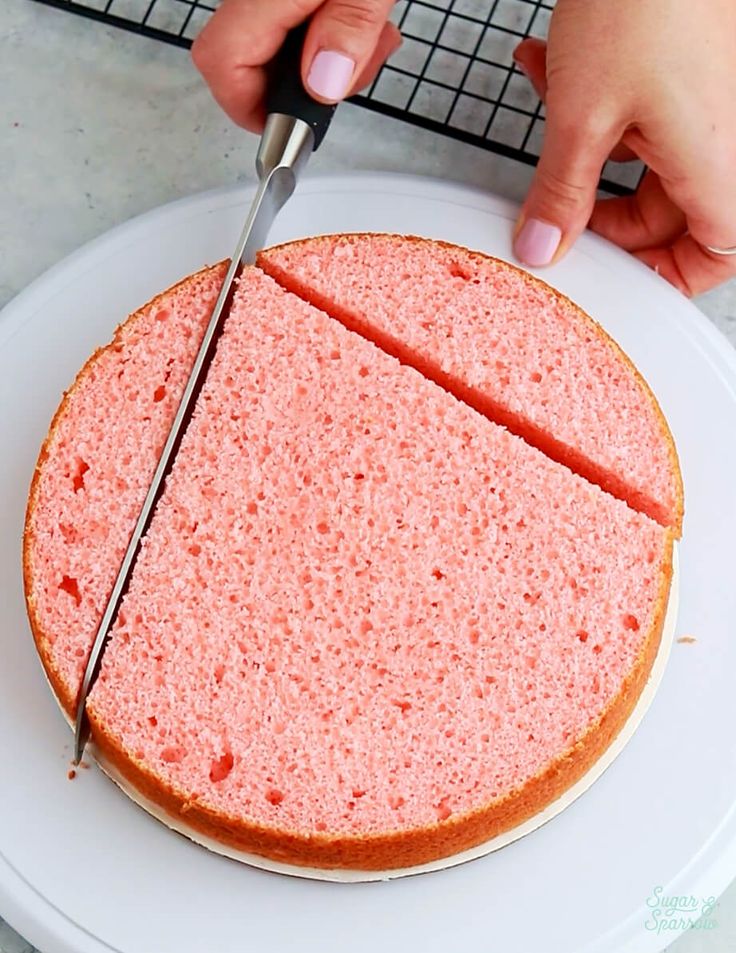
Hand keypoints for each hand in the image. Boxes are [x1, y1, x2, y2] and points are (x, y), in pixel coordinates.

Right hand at [192, 0, 400, 132]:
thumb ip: (349, 25)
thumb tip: (323, 83)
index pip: (222, 65)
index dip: (251, 109)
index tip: (293, 126)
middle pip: (244, 60)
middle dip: (298, 88)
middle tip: (347, 75)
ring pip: (275, 43)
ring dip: (321, 62)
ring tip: (368, 40)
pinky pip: (295, 19)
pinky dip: (329, 33)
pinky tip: (362, 19)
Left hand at [512, 0, 735, 295]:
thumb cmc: (643, 0)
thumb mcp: (584, 115)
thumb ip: (562, 192)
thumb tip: (543, 246)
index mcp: (720, 164)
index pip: (715, 255)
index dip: (668, 277)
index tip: (617, 280)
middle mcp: (724, 140)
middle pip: (672, 217)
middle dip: (603, 214)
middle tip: (557, 213)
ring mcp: (709, 107)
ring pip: (647, 167)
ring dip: (589, 152)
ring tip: (545, 112)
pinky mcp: (688, 76)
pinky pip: (644, 121)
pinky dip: (600, 112)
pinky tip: (549, 73)